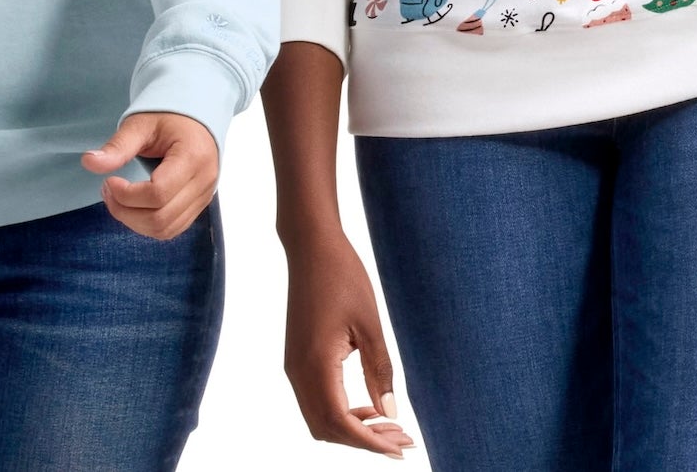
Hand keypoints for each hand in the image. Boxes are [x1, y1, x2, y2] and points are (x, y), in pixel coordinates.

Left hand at [83, 110, 222, 239]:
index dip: (126, 195)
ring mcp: (204, 196)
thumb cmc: (169, 118)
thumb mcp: (140, 125)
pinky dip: (147, 225)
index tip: (109, 181)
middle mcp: (204, 181)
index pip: (158, 193)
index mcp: (193, 157)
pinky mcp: (199, 205)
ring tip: (119, 199)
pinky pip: (172, 229)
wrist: (196, 118)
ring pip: (165, 229)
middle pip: (160, 218)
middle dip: (125, 211)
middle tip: (108, 191)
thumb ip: (118, 146)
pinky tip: (135, 206)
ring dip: (134, 222)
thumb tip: (89, 161)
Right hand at [279, 220, 409, 452]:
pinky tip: (369, 405)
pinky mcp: (296, 359)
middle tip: (402, 440)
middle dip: (364, 441)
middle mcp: (298, 373)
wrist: (311, 248)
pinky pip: (316, 401)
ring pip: (319, 419)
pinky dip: (341, 412)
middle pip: (327, 429)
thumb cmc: (343, 277)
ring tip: (390, 425)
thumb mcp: (370, 325)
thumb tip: (391, 413)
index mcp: (316, 365)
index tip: (400, 449)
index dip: (371, 442)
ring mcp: (294, 367)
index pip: (342, 423)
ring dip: (352, 429)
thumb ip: (380, 371)